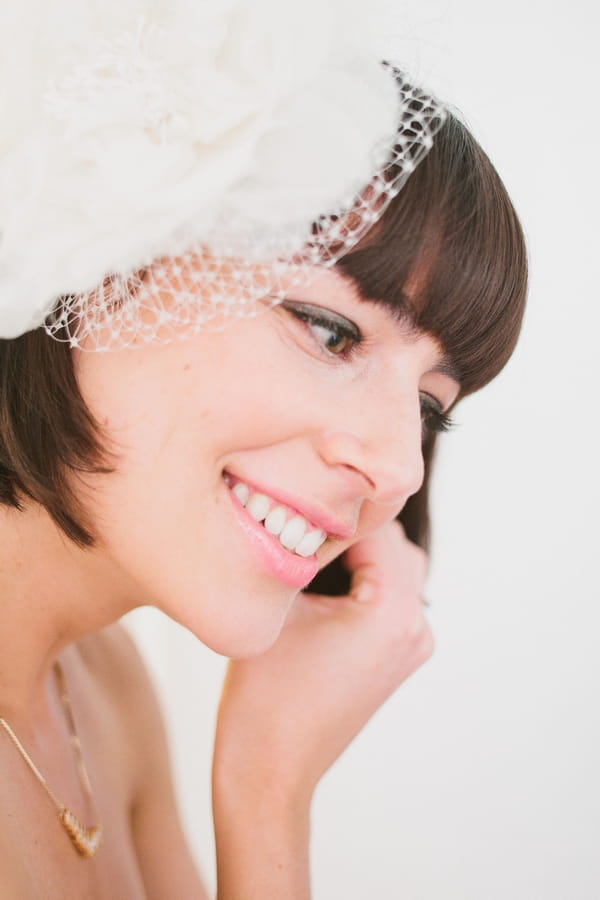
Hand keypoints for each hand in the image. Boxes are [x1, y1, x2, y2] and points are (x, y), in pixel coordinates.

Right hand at [212, 519, 432, 801]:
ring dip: (361, 552)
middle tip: (306, 515)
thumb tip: (303, 505)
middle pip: (395, 545)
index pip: (376, 527)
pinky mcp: (398, 658)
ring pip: (397, 570)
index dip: (338, 504)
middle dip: (353, 526)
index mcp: (392, 611)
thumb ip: (300, 552)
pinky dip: (366, 579)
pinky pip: (392, 598)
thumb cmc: (265, 695)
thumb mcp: (279, 609)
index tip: (306, 490)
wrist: (270, 770)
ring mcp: (411, 646)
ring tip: (310, 545)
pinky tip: (324, 577)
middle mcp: (414, 627)